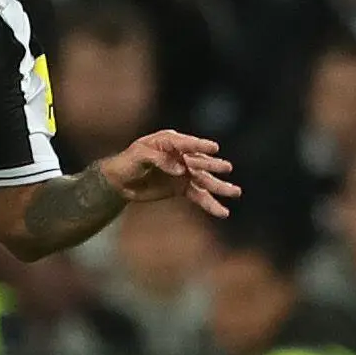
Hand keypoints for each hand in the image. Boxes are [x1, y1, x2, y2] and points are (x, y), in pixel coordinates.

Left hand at [100, 131, 239, 219]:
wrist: (119, 182)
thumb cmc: (127, 162)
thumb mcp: (139, 155)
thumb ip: (159, 159)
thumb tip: (180, 169)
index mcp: (169, 141)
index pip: (186, 143)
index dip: (199, 146)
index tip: (214, 148)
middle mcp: (180, 155)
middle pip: (200, 161)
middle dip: (213, 166)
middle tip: (227, 168)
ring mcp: (184, 172)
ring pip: (204, 180)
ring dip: (219, 187)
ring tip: (236, 192)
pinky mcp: (182, 187)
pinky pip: (199, 195)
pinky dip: (210, 204)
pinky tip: (223, 212)